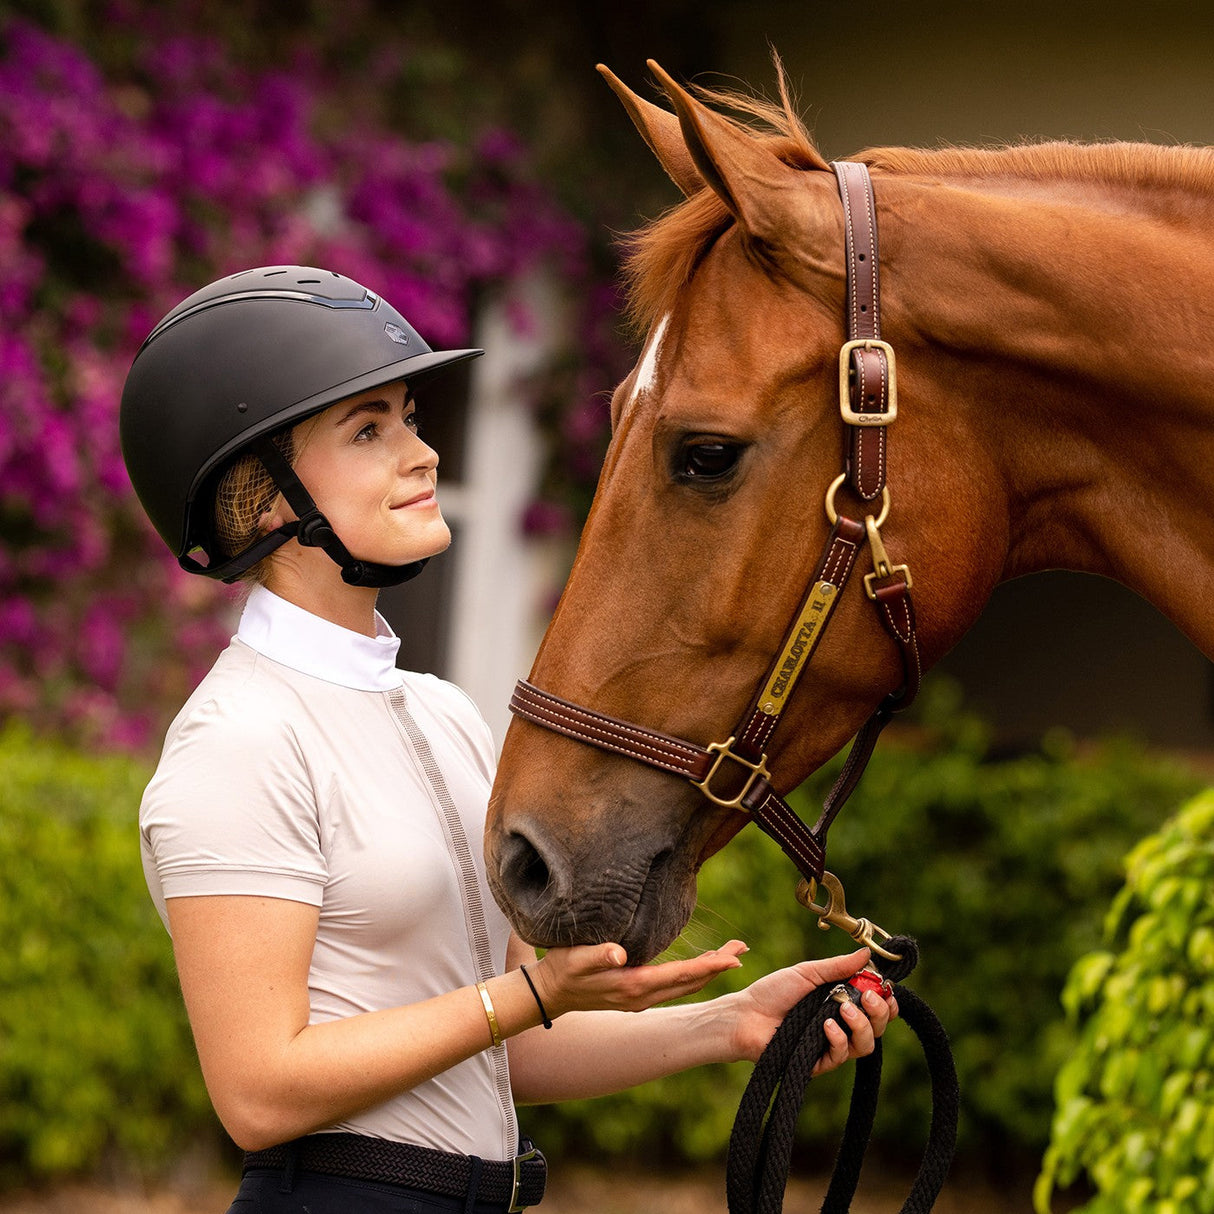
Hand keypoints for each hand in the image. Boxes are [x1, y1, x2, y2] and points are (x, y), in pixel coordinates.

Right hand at [528, 939, 747, 1017]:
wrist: (549, 993)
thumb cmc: (562, 970)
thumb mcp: (576, 959)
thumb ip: (598, 955)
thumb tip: (620, 954)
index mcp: (634, 986)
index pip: (681, 975)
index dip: (709, 966)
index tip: (734, 958)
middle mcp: (643, 997)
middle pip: (691, 982)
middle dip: (718, 966)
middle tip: (743, 949)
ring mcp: (641, 999)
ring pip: (685, 986)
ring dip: (709, 971)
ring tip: (731, 955)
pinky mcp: (637, 996)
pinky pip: (675, 987)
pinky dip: (693, 975)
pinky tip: (701, 965)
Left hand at [728, 947, 897, 1074]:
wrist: (746, 1014)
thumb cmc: (774, 991)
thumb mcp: (808, 973)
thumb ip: (839, 966)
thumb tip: (867, 953)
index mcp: (841, 1003)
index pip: (877, 1008)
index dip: (887, 1002)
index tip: (884, 988)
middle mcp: (841, 1026)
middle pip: (877, 1027)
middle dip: (879, 1012)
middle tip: (867, 997)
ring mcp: (831, 1046)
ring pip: (865, 1045)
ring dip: (861, 1026)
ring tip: (844, 1010)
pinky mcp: (818, 1062)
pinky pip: (840, 1057)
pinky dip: (838, 1040)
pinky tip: (826, 1027)